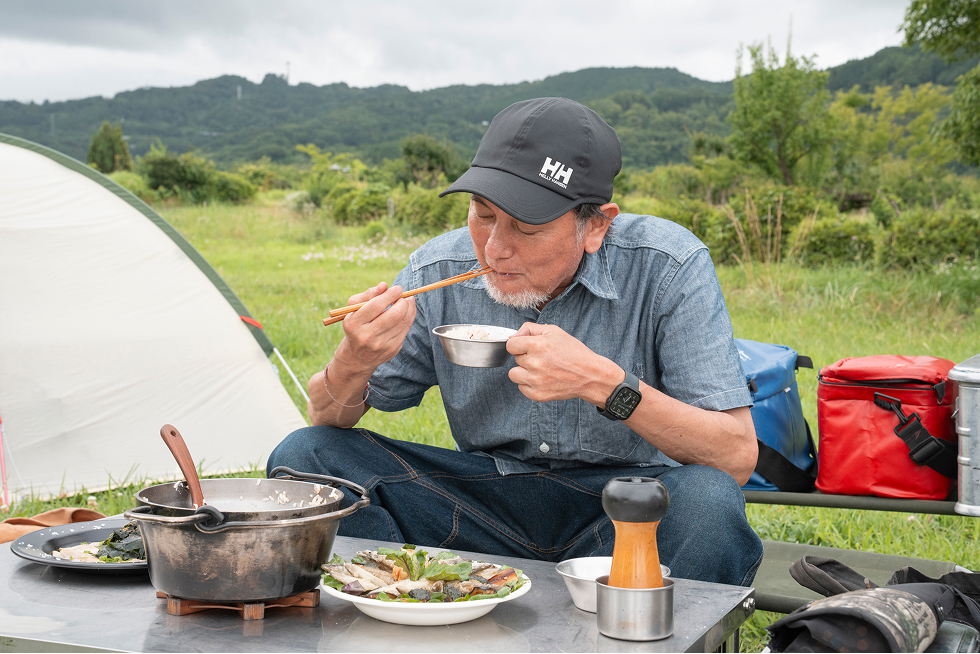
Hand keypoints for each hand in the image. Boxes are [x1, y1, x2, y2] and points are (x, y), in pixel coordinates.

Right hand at [335, 282, 415, 371]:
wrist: (358, 356)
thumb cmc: (357, 325)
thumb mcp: (354, 309)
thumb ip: (368, 295)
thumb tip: (384, 285)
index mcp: (354, 323)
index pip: (376, 305)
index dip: (391, 295)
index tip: (398, 288)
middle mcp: (366, 336)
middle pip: (394, 315)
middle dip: (403, 301)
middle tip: (404, 295)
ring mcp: (381, 345)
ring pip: (403, 322)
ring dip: (409, 308)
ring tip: (408, 301)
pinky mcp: (392, 350)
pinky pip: (406, 330)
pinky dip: (410, 317)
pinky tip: (408, 311)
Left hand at [506, 323, 621, 403]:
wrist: (590, 375)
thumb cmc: (574, 353)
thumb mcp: (554, 331)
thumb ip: (530, 329)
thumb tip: (513, 336)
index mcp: (536, 345)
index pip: (510, 345)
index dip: (519, 344)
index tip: (528, 347)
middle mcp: (534, 363)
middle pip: (515, 359)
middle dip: (526, 357)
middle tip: (544, 358)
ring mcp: (535, 381)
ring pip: (514, 374)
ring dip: (524, 371)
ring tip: (540, 369)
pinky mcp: (537, 394)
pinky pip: (521, 387)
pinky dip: (529, 384)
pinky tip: (543, 379)